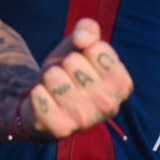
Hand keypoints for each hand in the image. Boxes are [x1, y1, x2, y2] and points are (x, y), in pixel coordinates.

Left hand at [18, 18, 133, 140]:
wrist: (44, 99)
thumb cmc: (68, 70)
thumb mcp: (80, 43)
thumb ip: (88, 30)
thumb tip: (83, 39)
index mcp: (122, 84)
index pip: (96, 49)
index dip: (82, 48)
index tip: (82, 61)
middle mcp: (109, 105)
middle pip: (73, 62)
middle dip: (63, 64)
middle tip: (66, 76)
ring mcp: (85, 120)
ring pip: (54, 77)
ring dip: (48, 78)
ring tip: (55, 88)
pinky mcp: (59, 129)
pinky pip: (39, 96)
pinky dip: (36, 92)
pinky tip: (44, 100)